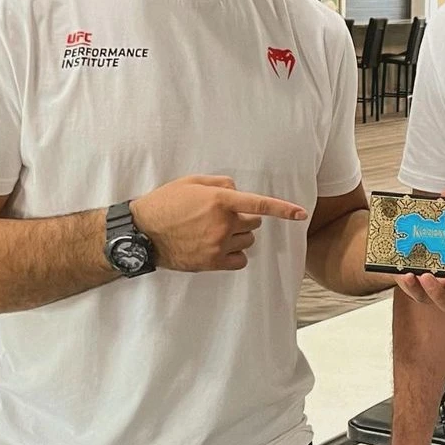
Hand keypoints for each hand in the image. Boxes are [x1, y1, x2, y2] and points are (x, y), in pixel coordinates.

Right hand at [130, 175, 306, 271]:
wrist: (142, 232)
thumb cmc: (165, 203)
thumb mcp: (191, 182)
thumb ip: (220, 183)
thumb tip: (238, 189)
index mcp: (220, 200)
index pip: (259, 204)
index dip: (284, 209)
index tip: (302, 213)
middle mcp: (223, 223)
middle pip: (253, 223)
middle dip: (243, 219)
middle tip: (220, 218)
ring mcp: (218, 244)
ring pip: (247, 242)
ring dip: (238, 237)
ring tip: (214, 233)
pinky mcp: (212, 262)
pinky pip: (240, 261)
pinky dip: (234, 255)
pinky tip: (218, 249)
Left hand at [393, 188, 444, 310]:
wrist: (408, 245)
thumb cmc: (435, 236)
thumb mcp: (442, 222)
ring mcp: (439, 291)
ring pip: (444, 302)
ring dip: (435, 291)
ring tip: (426, 275)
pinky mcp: (419, 291)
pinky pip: (417, 295)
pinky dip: (412, 286)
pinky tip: (407, 274)